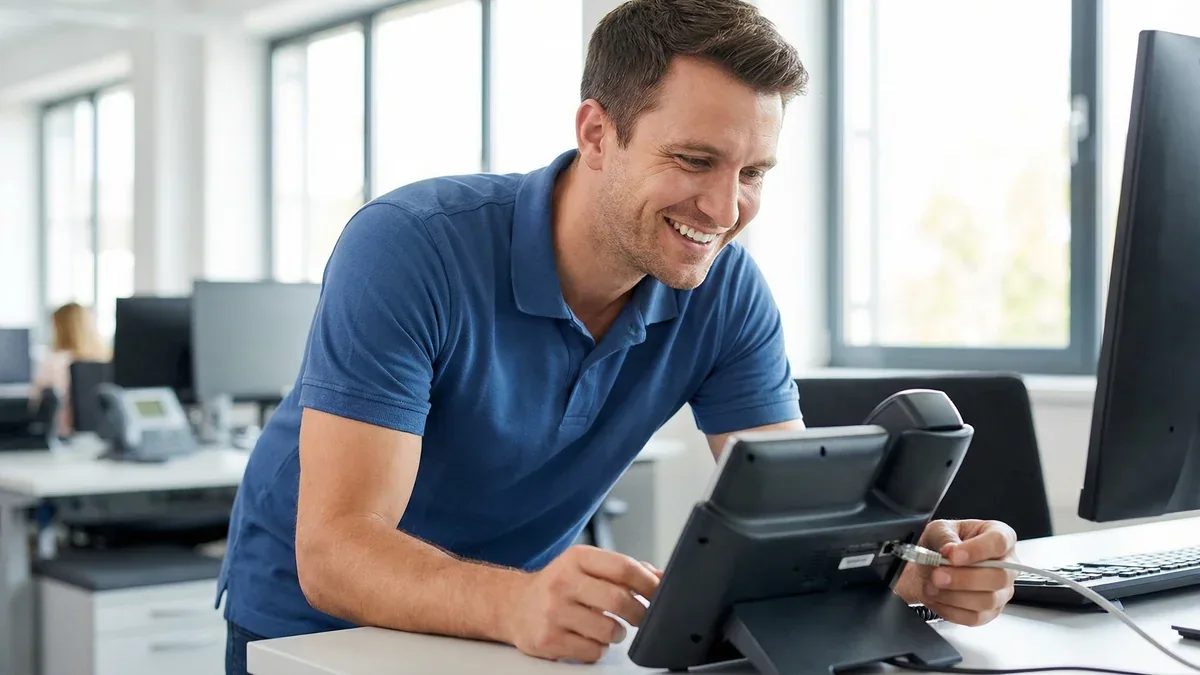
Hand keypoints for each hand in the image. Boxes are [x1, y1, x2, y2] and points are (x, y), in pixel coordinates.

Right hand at [506, 545, 660, 662]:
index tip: (659, 594)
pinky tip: (587, 638)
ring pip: (608, 630)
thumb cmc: (558, 585)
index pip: (623, 567)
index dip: (649, 583)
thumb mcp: (586, 566)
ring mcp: (553, 612)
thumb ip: (623, 570)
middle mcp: (562, 582)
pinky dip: (598, 649)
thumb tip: (661, 577)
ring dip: (617, 633)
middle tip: (640, 617)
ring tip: (608, 628)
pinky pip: (591, 651)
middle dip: (639, 613)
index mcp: (577, 558)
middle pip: (619, 600)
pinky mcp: (548, 639)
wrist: (513, 605)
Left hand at [895, 519, 1018, 626]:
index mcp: (1000, 535)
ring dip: (954, 595)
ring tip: (932, 586)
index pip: (999, 542)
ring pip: (988, 600)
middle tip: (938, 575)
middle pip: (998, 577)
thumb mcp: (938, 529)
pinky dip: (951, 610)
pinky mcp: (990, 612)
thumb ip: (945, 537)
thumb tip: (950, 549)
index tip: (953, 556)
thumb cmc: (940, 543)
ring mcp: (1002, 591)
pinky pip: (976, 617)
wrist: (927, 566)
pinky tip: (937, 599)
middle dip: (964, 578)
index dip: (977, 550)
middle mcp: (1007, 564)